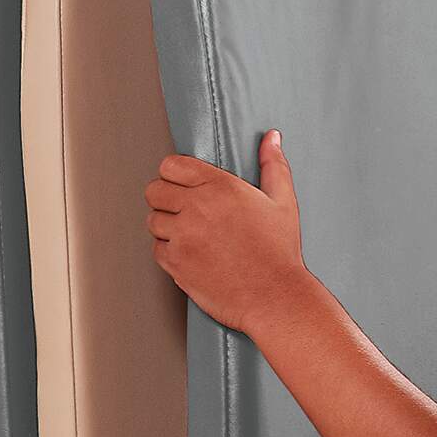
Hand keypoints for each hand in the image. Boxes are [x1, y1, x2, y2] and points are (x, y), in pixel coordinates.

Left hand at [147, 132, 306, 328]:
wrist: (275, 298)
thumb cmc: (280, 253)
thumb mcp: (283, 203)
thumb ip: (273, 165)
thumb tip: (271, 138)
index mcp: (220, 186)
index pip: (171, 165)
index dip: (176, 175)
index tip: (185, 186)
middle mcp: (197, 207)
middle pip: (154, 190)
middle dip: (166, 199)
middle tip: (186, 212)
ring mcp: (183, 236)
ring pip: (153, 221)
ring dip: (167, 227)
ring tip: (192, 236)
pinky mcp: (175, 263)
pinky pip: (156, 249)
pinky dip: (169, 252)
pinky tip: (192, 255)